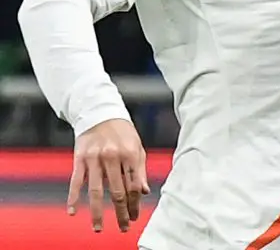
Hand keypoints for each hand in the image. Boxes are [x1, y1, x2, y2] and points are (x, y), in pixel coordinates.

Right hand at [68, 118, 149, 232]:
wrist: (100, 113)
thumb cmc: (122, 132)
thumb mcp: (137, 147)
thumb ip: (140, 169)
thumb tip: (145, 192)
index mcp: (130, 154)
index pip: (134, 185)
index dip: (135, 204)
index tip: (135, 216)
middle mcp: (113, 157)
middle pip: (117, 191)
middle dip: (121, 212)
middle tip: (123, 227)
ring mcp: (95, 158)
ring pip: (95, 191)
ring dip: (97, 212)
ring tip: (99, 228)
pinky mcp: (79, 158)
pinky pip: (75, 182)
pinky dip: (73, 198)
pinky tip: (73, 212)